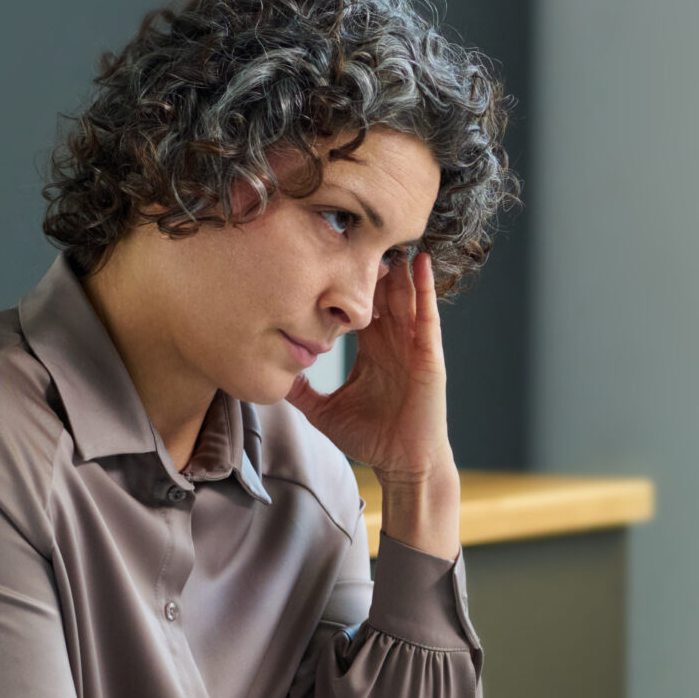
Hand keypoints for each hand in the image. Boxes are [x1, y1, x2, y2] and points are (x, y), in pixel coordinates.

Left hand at [286, 252, 459, 557]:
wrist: (403, 465)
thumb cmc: (371, 439)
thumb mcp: (323, 411)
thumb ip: (300, 391)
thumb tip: (269, 375)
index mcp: (371, 352)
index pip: (357, 308)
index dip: (344, 284)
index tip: (325, 255)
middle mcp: (393, 343)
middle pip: (381, 294)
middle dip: (370, 266)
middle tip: (354, 232)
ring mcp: (412, 346)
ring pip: (403, 297)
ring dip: (397, 268)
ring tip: (387, 236)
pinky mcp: (429, 354)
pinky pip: (427, 315)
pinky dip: (425, 288)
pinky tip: (420, 263)